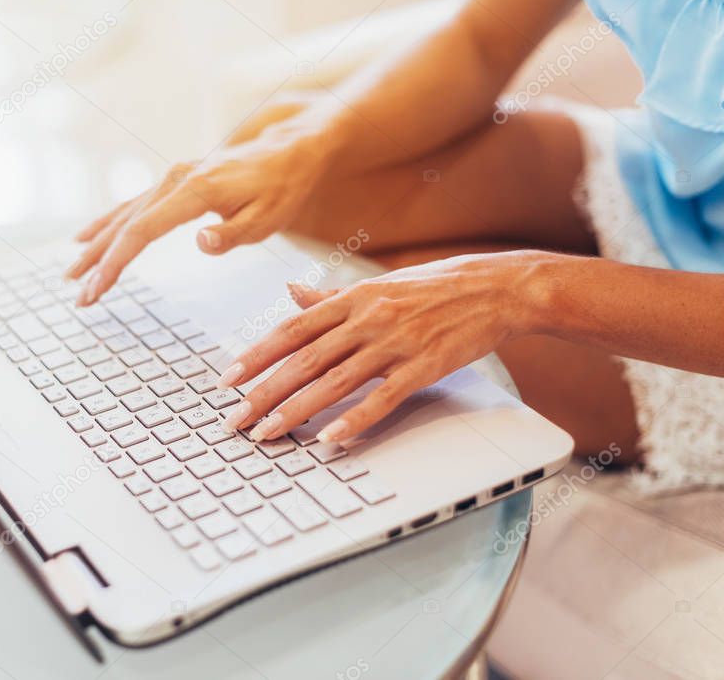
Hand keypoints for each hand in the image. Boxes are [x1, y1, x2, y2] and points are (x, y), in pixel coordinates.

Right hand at [67, 95, 332, 305]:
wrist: (288, 150)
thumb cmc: (280, 189)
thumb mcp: (267, 218)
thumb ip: (232, 234)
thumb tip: (200, 242)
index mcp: (195, 191)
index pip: (143, 231)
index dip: (115, 263)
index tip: (97, 290)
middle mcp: (175, 179)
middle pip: (125, 225)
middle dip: (98, 262)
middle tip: (79, 297)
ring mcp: (171, 177)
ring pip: (124, 214)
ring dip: (96, 245)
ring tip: (70, 273)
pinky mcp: (173, 180)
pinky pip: (132, 204)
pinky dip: (107, 222)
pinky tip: (86, 236)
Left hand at [215, 251, 543, 443]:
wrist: (495, 288)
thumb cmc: (434, 288)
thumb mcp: (377, 284)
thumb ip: (330, 297)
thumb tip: (290, 293)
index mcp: (353, 298)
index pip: (292, 329)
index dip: (257, 355)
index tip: (228, 380)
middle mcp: (368, 318)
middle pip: (304, 359)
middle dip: (264, 392)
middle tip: (235, 419)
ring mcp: (395, 343)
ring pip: (335, 381)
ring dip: (296, 410)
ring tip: (267, 433)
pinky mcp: (424, 366)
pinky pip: (383, 398)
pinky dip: (355, 419)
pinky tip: (330, 440)